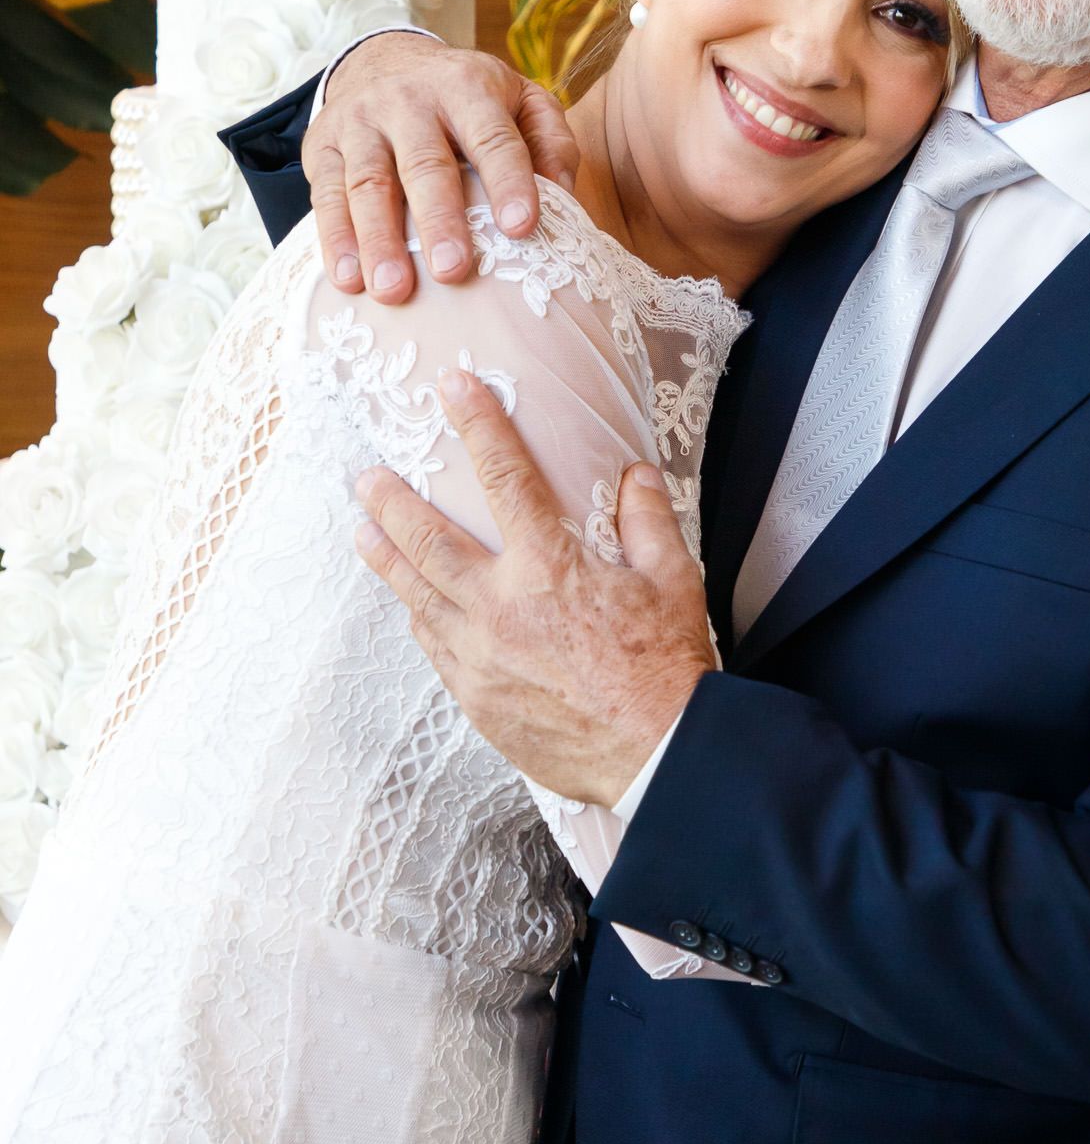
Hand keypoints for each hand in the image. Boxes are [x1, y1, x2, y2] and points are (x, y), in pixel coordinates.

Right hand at [305, 31, 580, 304]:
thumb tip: (565, 196)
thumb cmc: (469, 100)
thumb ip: (550, 140)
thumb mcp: (520, 100)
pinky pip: (325, 194)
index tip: (522, 228)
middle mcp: (410, 99)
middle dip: (439, 219)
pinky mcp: (322, 144)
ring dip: (379, 240)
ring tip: (393, 291)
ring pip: (368, 183)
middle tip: (453, 272)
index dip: (508, 181)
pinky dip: (335, 239)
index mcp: (467, 87)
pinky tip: (348, 281)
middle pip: (425, 163)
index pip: (492, 137)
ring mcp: (361, 121)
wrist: (384, 59)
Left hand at [351, 364, 713, 804]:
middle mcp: (500, 609)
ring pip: (417, 597)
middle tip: (366, 476)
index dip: (480, 426)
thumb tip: (635, 476)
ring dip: (386, 560)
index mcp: (550, 569)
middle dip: (392, 503)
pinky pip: (434, 648)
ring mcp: (480, 658)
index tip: (454, 387)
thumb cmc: (667, 669)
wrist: (656, 756)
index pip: (506, 479)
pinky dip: (419, 617)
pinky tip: (411, 604)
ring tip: (362, 532)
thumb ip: (646, 522)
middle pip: (429, 541)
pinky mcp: (477, 700)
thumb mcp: (672, 582)